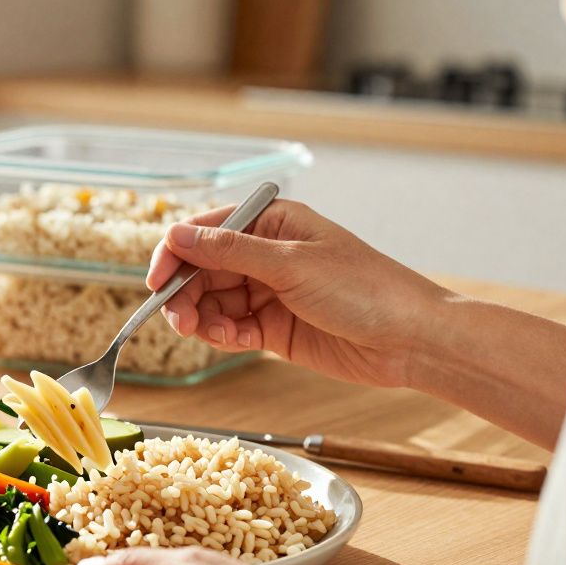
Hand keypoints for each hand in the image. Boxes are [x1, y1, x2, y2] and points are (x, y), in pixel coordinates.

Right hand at [146, 200, 447, 388]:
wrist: (410, 340)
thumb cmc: (365, 289)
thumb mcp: (291, 264)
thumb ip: (230, 251)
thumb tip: (177, 236)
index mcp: (272, 223)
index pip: (206, 231)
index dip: (175, 254)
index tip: (155, 282)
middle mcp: (266, 254)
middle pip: (203, 270)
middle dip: (186, 294)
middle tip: (179, 320)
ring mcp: (268, 292)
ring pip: (213, 302)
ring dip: (202, 319)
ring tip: (208, 334)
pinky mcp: (273, 328)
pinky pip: (231, 328)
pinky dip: (224, 336)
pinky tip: (234, 341)